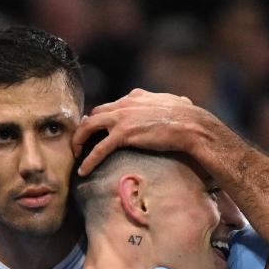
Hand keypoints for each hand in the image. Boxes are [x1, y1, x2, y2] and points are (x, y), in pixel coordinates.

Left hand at [73, 89, 216, 175]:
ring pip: (89, 126)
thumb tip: (184, 100)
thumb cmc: (190, 118)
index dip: (101, 118)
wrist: (193, 126)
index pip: (110, 106)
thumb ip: (173, 101)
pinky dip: (88, 160)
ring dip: (79, 140)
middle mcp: (125, 104)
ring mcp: (122, 118)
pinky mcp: (123, 134)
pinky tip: (83, 171)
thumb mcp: (178, 102)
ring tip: (75, 154)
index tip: (96, 129)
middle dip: (85, 127)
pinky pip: (99, 149)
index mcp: (136, 96)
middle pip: (95, 114)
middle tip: (81, 142)